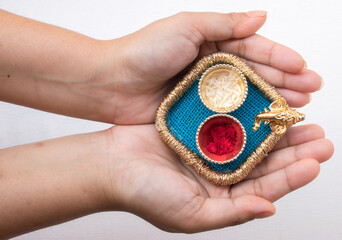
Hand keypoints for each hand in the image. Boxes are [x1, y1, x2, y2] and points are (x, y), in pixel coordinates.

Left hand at [93, 11, 321, 123]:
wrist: (112, 82)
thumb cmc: (144, 51)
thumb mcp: (185, 27)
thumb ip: (223, 23)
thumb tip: (262, 17)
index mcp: (211, 43)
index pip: (254, 49)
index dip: (280, 58)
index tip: (304, 69)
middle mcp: (211, 68)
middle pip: (255, 74)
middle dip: (284, 82)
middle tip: (310, 93)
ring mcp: (204, 93)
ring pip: (245, 97)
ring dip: (271, 102)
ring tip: (297, 109)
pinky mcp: (195, 113)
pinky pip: (227, 116)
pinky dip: (246, 120)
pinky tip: (263, 125)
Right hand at [104, 123, 332, 231]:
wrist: (110, 165)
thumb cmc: (144, 194)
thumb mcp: (190, 215)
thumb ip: (231, 214)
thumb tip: (268, 210)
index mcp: (220, 196)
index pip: (265, 188)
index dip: (292, 175)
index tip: (316, 160)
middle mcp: (218, 171)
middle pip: (263, 161)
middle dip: (293, 149)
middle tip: (319, 135)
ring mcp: (207, 146)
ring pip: (249, 137)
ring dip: (273, 128)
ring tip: (299, 116)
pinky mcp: (196, 125)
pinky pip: (226, 118)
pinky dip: (244, 112)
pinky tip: (261, 103)